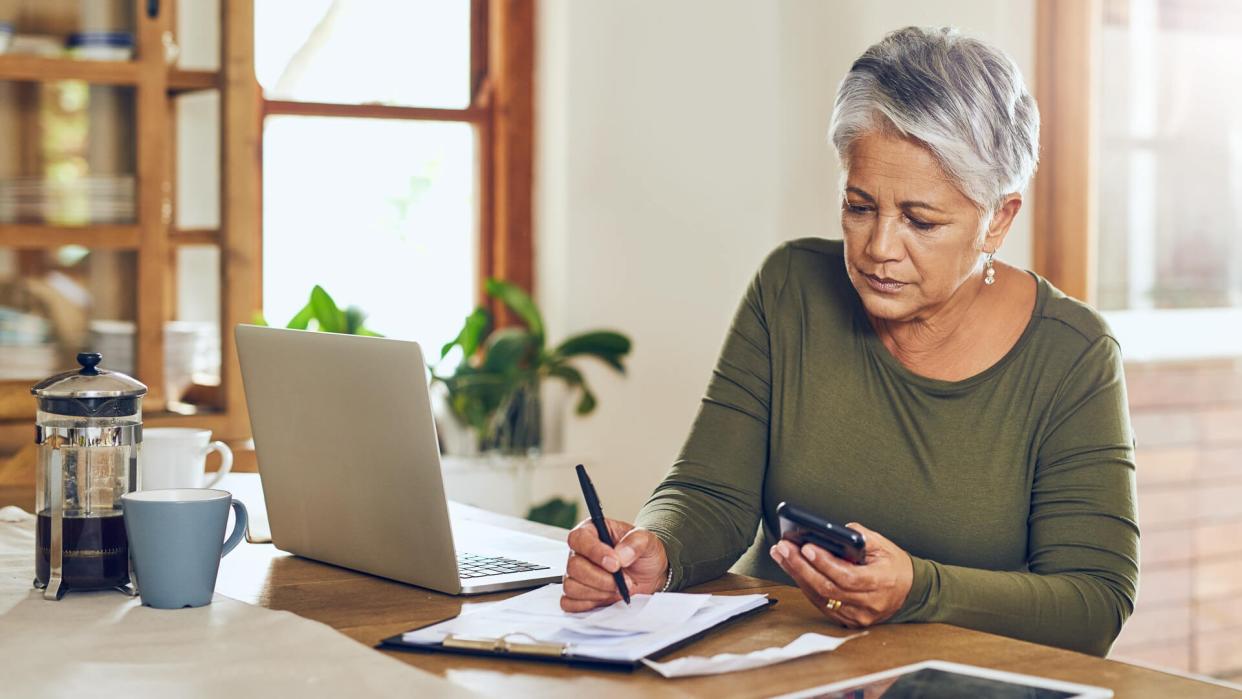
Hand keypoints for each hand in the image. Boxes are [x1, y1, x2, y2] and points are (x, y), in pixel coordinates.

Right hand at [560, 518, 668, 611]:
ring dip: (599, 592)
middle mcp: (579, 552)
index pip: (579, 538)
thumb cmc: (643, 553)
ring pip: (571, 586)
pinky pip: (570, 603)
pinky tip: (607, 598)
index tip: (615, 564)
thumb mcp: (647, 540)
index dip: (594, 552)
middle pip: (574, 566)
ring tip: (618, 589)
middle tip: (624, 581)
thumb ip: (636, 542)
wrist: (649, 575)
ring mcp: (576, 575)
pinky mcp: (576, 595)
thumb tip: (621, 555)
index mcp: (591, 531)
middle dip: (602, 578)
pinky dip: (589, 604)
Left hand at [769, 522, 912, 627]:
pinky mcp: (848, 620)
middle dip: (801, 566)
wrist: (910, 591)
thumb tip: (831, 531)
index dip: (824, 563)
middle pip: (828, 588)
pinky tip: (793, 569)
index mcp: (881, 583)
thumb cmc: (895, 566)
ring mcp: (857, 616)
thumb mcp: (883, 545)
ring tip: (781, 555)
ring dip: (797, 575)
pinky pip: (821, 603)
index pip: (847, 576)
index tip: (806, 547)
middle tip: (783, 547)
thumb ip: (859, 536)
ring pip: (820, 597)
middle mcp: (869, 604)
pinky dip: (805, 585)